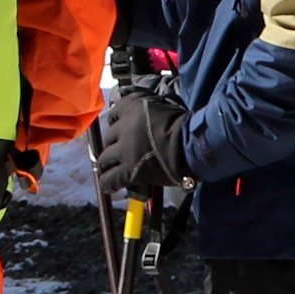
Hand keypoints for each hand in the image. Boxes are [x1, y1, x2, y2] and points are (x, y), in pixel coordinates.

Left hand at [88, 77, 191, 205]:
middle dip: (113, 145)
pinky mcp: (127, 171)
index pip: (114, 115)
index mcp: (131, 107)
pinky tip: (111, 187)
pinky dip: (108, 184)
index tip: (122, 131)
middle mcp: (122, 128)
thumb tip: (143, 108)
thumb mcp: (162, 106)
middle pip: (108, 138)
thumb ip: (147, 108)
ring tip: (112, 170)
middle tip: (121, 152)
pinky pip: (109, 180)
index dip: (117, 124)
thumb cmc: (183, 124)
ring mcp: (123, 150)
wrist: (190, 145)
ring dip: (108, 165)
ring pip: (104, 160)